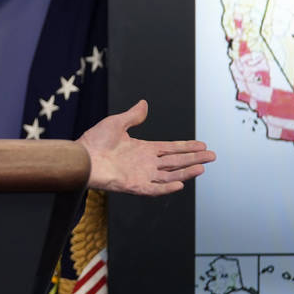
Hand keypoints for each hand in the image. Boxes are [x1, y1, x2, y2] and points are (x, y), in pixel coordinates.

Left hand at [77, 100, 214, 195]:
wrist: (80, 157)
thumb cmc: (94, 141)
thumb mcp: (116, 123)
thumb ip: (132, 116)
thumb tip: (144, 104)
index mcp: (143, 149)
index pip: (170, 149)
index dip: (186, 147)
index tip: (202, 145)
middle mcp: (145, 163)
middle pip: (175, 162)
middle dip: (194, 159)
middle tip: (213, 156)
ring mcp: (141, 175)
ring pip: (169, 175)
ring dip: (185, 172)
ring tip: (202, 167)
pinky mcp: (134, 186)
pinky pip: (154, 188)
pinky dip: (166, 187)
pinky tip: (180, 184)